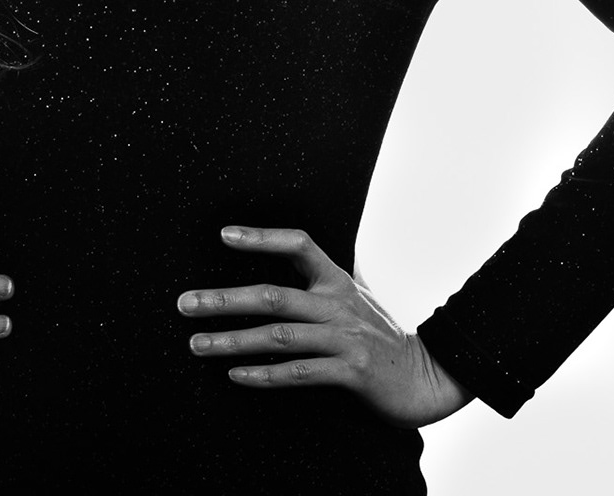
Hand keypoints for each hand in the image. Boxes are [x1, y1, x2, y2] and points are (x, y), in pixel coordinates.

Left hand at [177, 225, 471, 427]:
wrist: (428, 377)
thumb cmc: (379, 337)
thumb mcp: (352, 299)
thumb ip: (319, 284)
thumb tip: (281, 267)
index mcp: (337, 281)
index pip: (298, 244)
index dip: (262, 237)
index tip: (224, 235)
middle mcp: (338, 305)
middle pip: (273, 295)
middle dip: (224, 299)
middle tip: (184, 303)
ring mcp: (345, 339)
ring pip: (278, 336)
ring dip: (232, 340)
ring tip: (197, 343)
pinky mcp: (351, 373)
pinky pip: (299, 373)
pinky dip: (264, 374)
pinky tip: (235, 375)